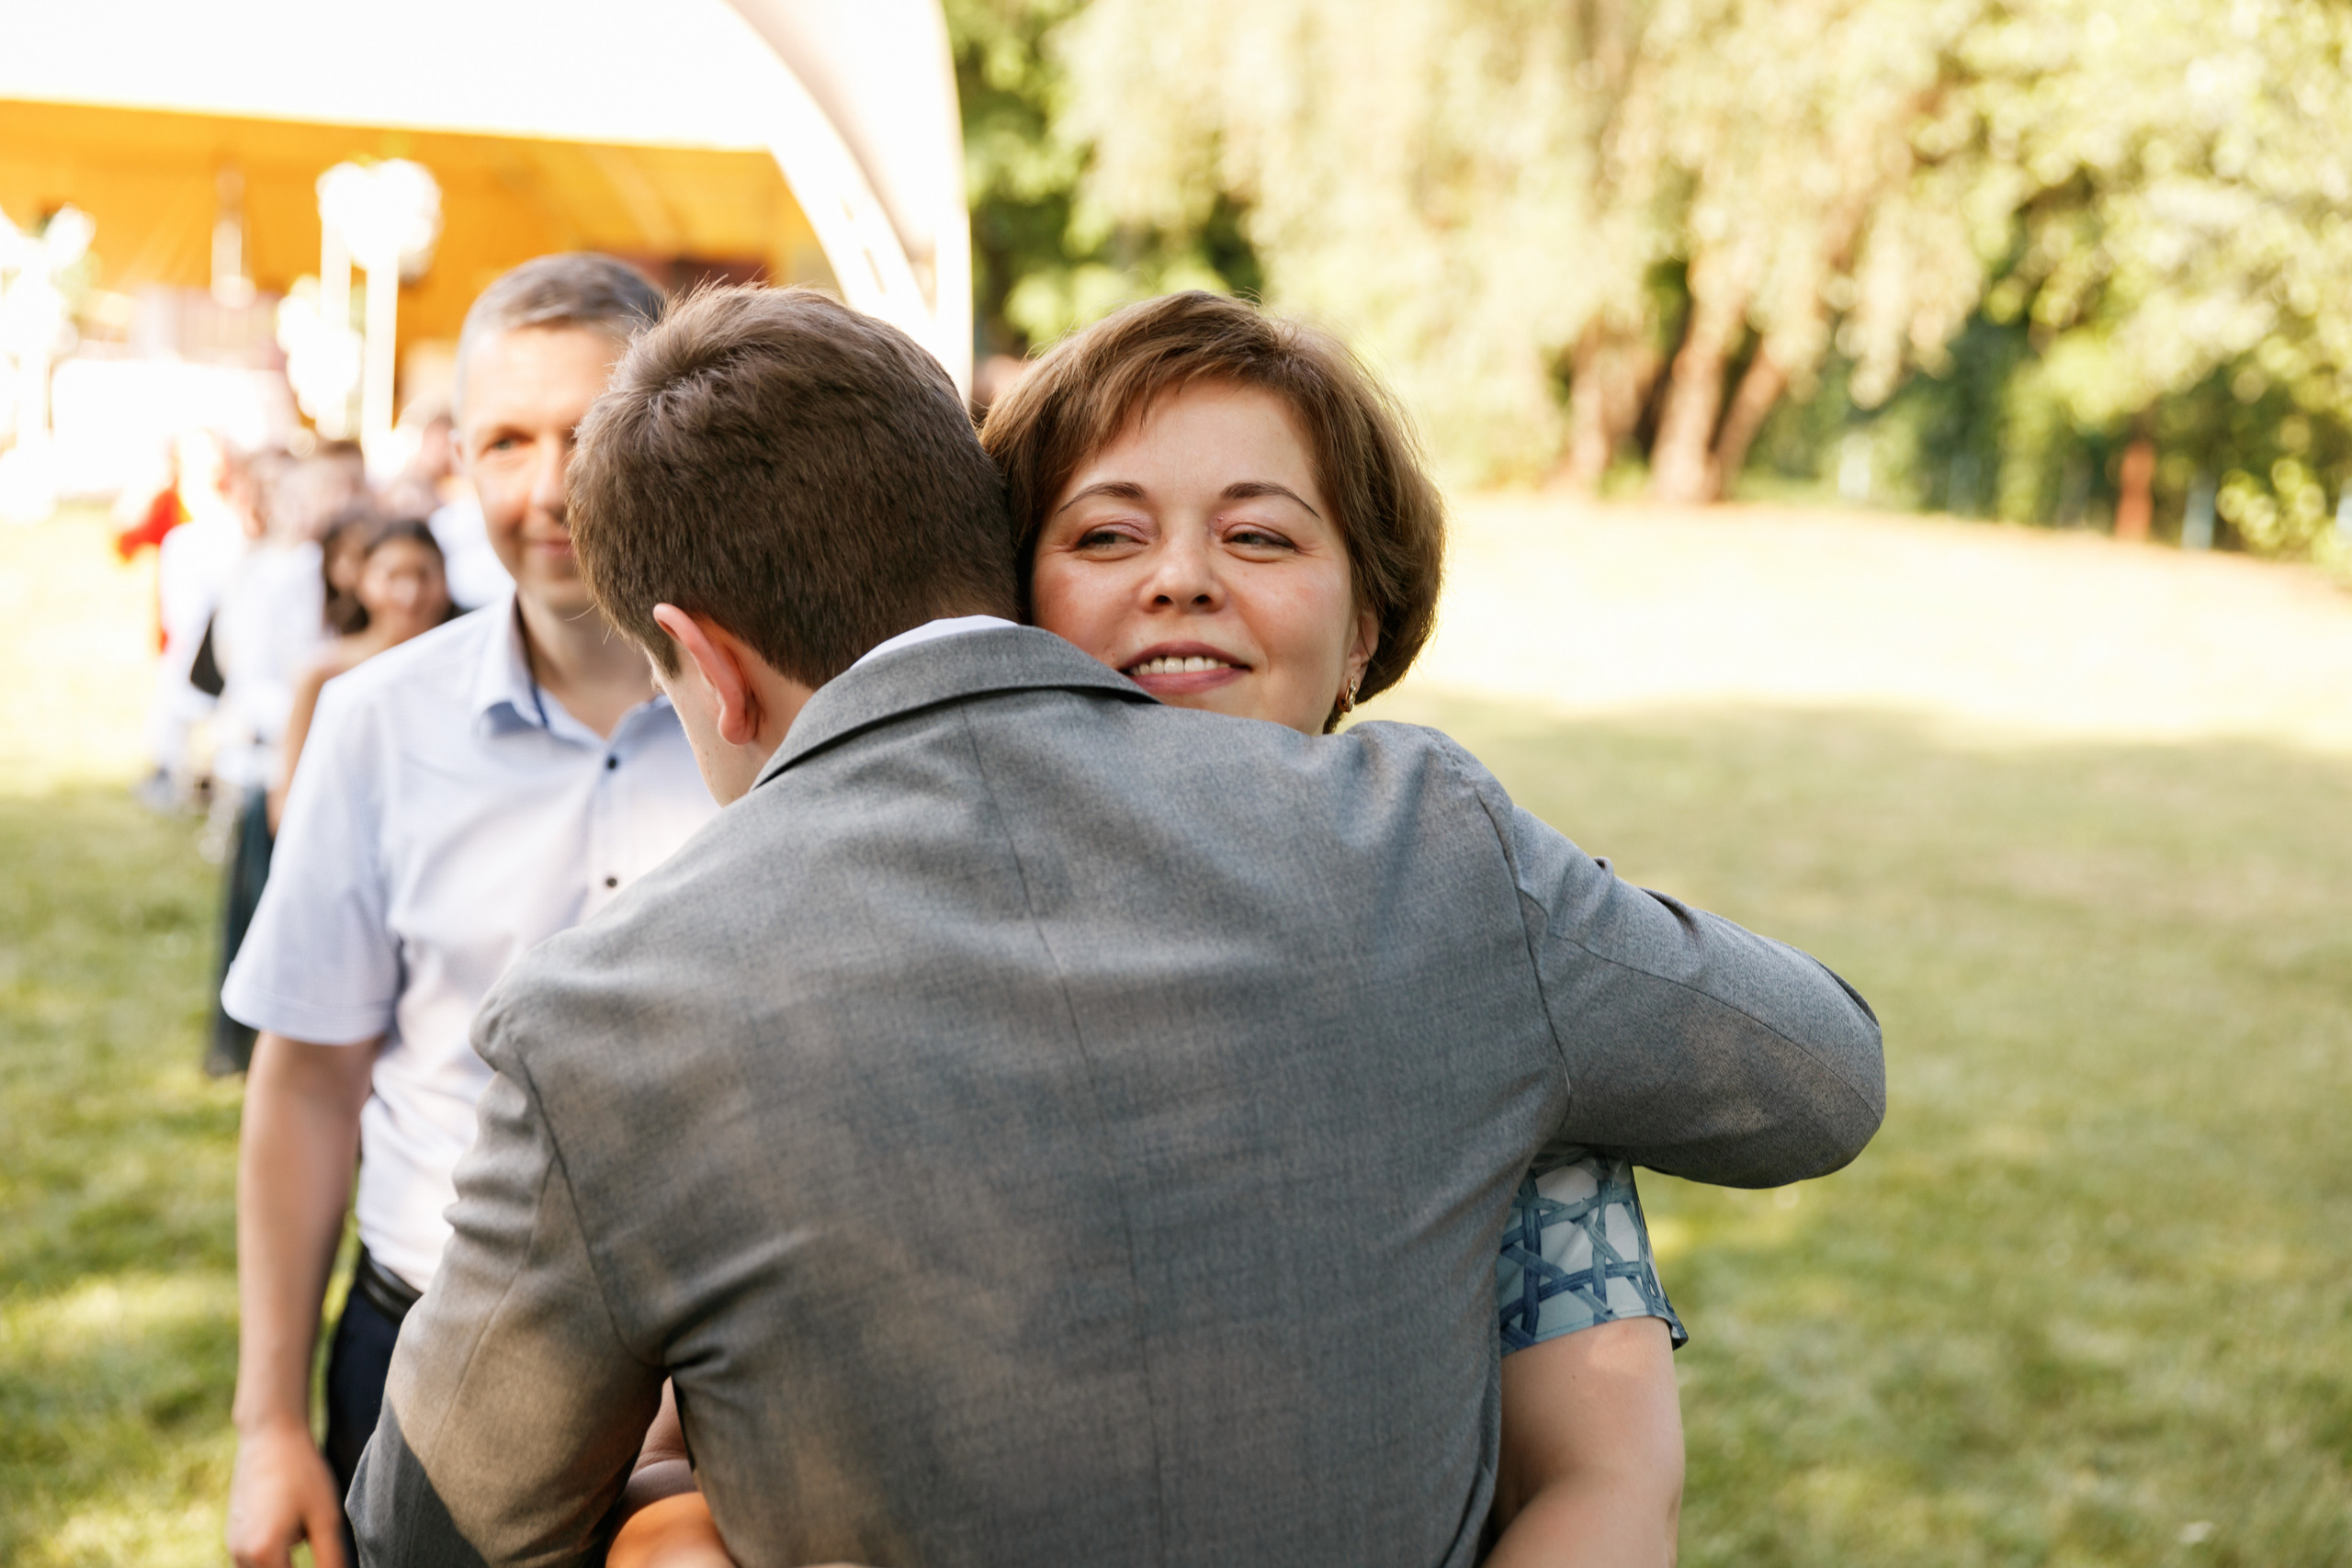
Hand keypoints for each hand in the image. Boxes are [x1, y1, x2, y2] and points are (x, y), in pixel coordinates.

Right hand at [226, 1415, 346, 1567]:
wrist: (269, 1435)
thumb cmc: (302, 1472)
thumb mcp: (326, 1515)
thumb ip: (330, 1557)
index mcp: (264, 1553)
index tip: (326, 1561)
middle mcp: (240, 1554)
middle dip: (294, 1566)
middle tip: (311, 1533)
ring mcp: (233, 1544)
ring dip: (283, 1563)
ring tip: (301, 1524)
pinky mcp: (233, 1534)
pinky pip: (254, 1559)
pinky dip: (274, 1554)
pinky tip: (291, 1521)